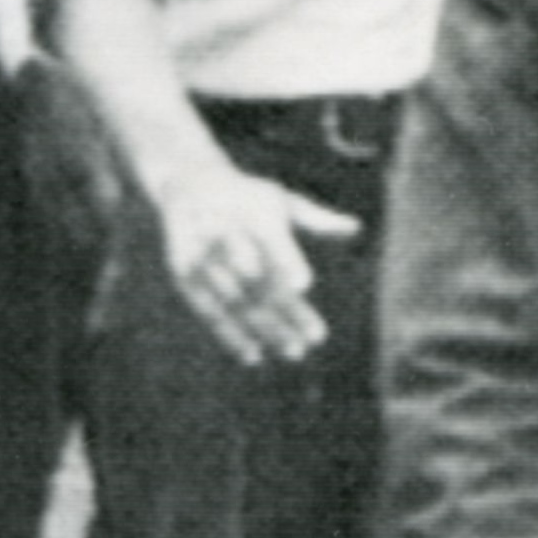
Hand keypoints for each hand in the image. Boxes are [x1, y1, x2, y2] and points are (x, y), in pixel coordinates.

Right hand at [148, 158, 358, 366]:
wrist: (186, 182)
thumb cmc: (245, 196)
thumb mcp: (277, 199)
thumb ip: (315, 218)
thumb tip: (356, 228)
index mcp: (251, 212)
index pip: (270, 240)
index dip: (284, 261)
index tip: (303, 285)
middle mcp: (223, 231)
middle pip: (255, 276)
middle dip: (282, 308)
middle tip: (313, 338)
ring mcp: (201, 254)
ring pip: (234, 299)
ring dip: (264, 327)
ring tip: (294, 350)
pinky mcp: (182, 272)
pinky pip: (206, 308)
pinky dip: (229, 334)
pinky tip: (253, 355)